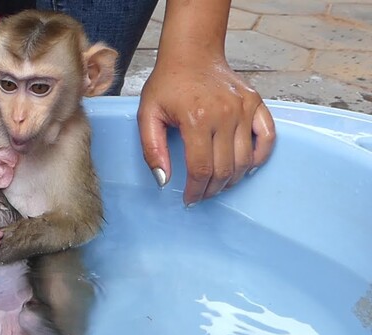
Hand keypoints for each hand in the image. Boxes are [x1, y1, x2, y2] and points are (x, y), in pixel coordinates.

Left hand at [138, 54, 275, 206]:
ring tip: (218, 184)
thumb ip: (152, 149)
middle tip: (202, 194)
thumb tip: (163, 180)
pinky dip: (259, 157)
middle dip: (212, 189)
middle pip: (224, 169)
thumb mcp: (147, 115)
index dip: (196, 190)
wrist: (192, 54)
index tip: (190, 199)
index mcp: (196, 119)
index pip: (201, 168)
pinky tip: (245, 167)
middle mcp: (224, 115)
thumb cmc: (168, 83)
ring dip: (232, 179)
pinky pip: (267, 138)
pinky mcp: (256, 104)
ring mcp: (244, 109)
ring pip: (245, 160)